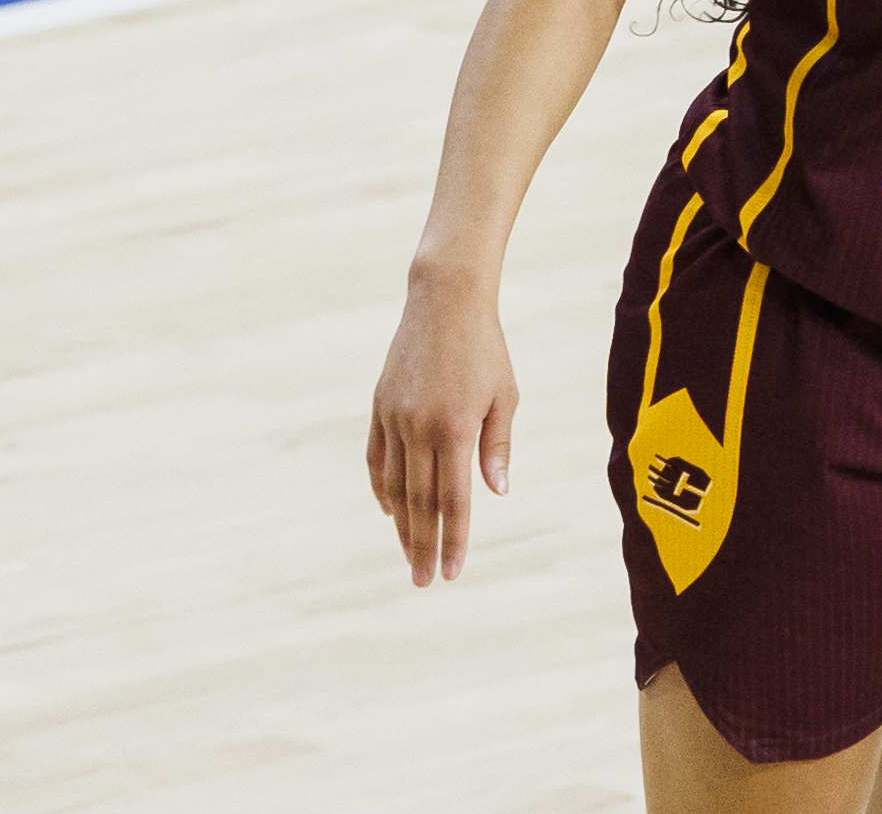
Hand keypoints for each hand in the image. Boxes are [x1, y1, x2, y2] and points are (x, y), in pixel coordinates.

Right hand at [369, 267, 516, 586]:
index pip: (453, 500)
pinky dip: (383, 488)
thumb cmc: (485, 349)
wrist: (444, 300)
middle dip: (422, 546)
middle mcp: (419, 427)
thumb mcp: (504, 396)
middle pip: (419, 503)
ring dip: (402, 525)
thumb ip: (497, 446)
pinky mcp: (380, 405)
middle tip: (424, 581)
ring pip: (395, 485)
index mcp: (455, 428)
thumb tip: (496, 493)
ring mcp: (394, 416)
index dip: (453, 539)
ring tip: (409, 555)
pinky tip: (390, 511)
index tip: (451, 571)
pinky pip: (377, 458)